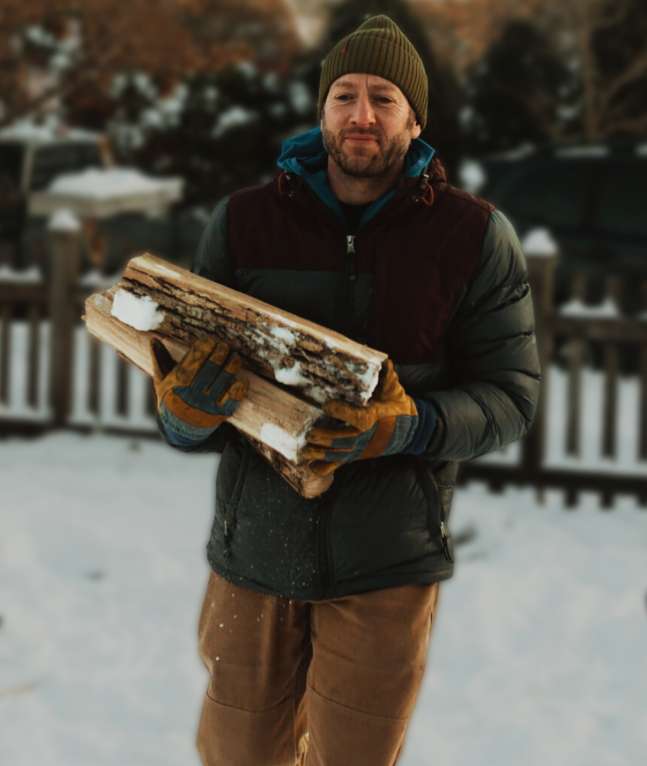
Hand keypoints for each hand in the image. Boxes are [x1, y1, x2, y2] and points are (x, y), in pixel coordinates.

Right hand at [151, 336, 246, 443]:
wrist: (180, 430)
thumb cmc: (171, 399)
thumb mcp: (161, 382)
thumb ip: (159, 360)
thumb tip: (153, 339)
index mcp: (177, 384)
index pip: (193, 360)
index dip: (204, 347)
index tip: (209, 340)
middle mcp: (193, 394)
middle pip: (211, 367)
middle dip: (220, 353)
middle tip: (225, 345)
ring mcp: (209, 404)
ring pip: (225, 380)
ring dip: (232, 365)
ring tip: (235, 356)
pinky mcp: (222, 413)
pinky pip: (235, 396)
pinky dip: (240, 385)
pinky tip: (240, 376)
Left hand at [302, 360, 428, 476]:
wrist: (409, 430)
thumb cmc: (398, 408)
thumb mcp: (394, 391)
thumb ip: (388, 377)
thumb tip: (384, 361)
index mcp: (375, 419)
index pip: (358, 419)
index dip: (342, 413)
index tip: (327, 405)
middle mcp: (367, 437)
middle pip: (344, 440)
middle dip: (326, 437)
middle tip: (311, 432)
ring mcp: (361, 449)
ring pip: (340, 454)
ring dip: (321, 453)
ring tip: (305, 449)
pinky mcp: (357, 456)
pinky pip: (341, 464)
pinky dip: (326, 468)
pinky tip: (311, 467)